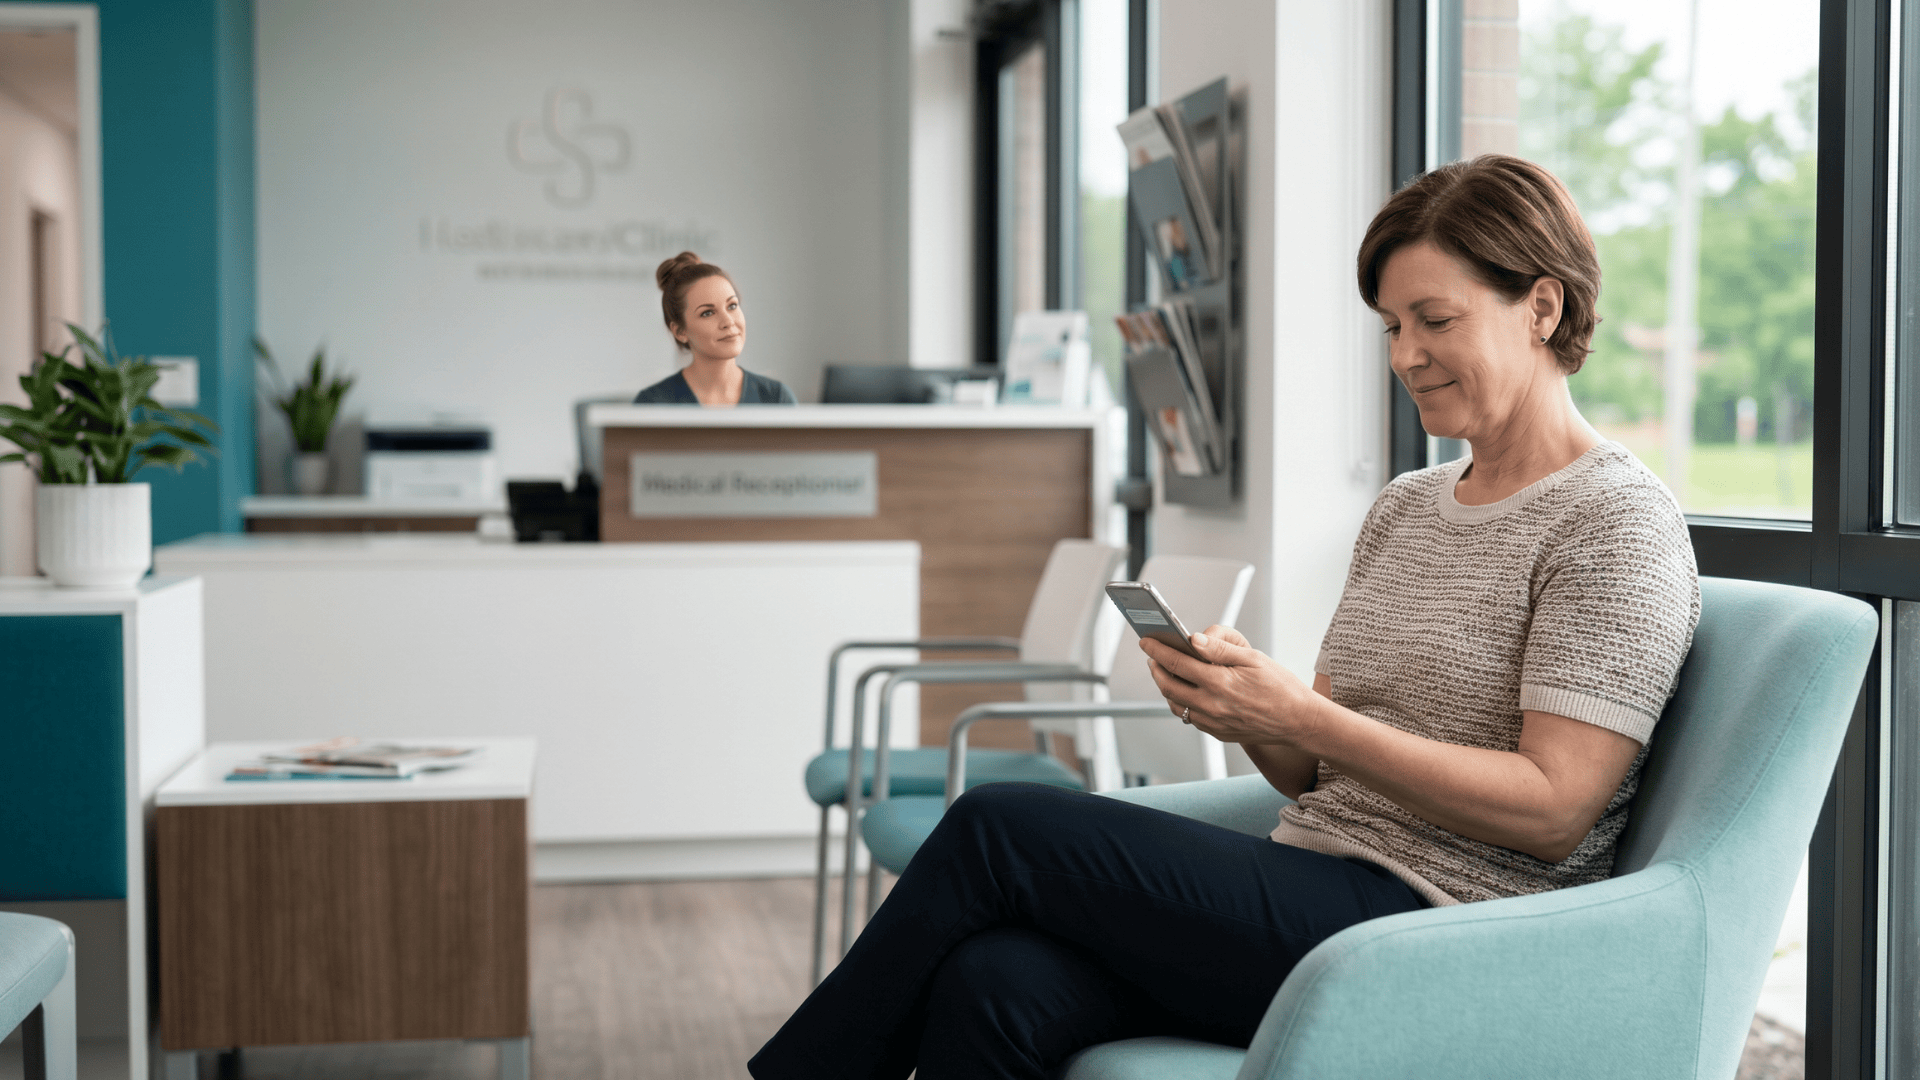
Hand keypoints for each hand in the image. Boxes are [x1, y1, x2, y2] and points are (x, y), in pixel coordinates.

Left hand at [1140, 626, 1324, 746]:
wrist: (1298, 721)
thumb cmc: (1280, 686)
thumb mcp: (1252, 658)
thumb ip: (1219, 649)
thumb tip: (1192, 639)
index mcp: (1220, 683)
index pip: (1177, 663)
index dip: (1157, 650)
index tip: (1146, 641)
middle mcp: (1212, 706)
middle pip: (1169, 686)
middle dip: (1156, 668)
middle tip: (1152, 656)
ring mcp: (1213, 722)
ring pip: (1176, 704)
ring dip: (1165, 687)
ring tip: (1165, 671)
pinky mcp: (1218, 733)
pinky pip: (1190, 717)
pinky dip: (1181, 702)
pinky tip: (1185, 690)